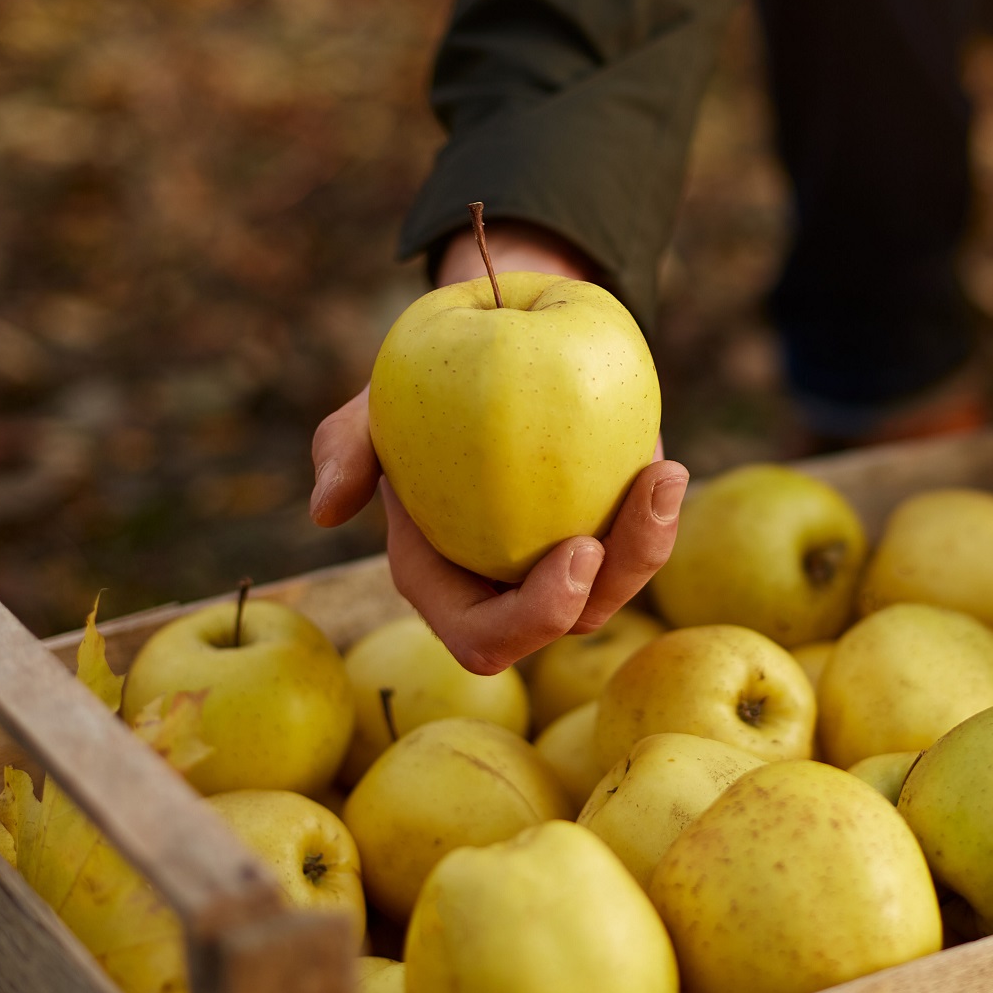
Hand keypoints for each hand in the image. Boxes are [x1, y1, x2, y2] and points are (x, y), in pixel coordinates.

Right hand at [309, 220, 685, 673]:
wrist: (481, 355)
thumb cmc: (416, 388)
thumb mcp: (372, 409)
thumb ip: (344, 448)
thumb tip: (327, 510)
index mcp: (447, 585)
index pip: (486, 638)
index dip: (532, 618)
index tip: (574, 549)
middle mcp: (508, 589)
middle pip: (567, 625)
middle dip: (604, 590)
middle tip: (620, 528)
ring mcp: (562, 563)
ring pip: (617, 590)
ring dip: (648, 546)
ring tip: (663, 477)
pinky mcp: (606, 529)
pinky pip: (642, 544)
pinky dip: (658, 514)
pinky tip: (665, 466)